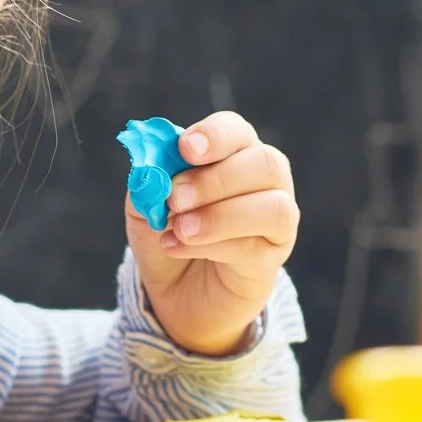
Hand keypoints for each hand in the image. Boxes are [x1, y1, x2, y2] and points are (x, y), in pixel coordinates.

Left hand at [125, 112, 298, 355]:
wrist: (174, 290)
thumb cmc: (166, 233)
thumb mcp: (145, 205)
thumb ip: (149, 182)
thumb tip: (152, 167)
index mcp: (233, 153)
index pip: (237, 131)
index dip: (215, 135)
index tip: (185, 148)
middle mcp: (265, 180)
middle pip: (265, 163)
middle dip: (216, 179)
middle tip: (174, 199)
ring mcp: (276, 219)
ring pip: (273, 207)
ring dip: (220, 216)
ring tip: (179, 228)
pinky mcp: (272, 256)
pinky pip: (255, 246)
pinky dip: (212, 245)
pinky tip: (177, 247)